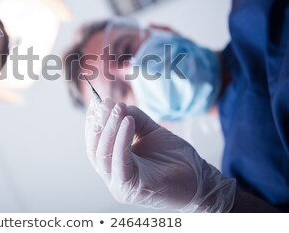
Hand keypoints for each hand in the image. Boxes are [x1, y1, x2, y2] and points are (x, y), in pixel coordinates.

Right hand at [85, 98, 235, 211]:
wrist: (199, 179)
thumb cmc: (175, 158)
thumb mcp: (150, 131)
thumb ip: (133, 118)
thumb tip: (116, 105)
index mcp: (114, 164)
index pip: (94, 143)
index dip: (93, 122)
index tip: (97, 102)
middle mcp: (112, 176)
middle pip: (94, 149)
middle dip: (99, 123)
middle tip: (107, 103)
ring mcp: (119, 186)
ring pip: (103, 155)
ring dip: (110, 128)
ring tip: (119, 108)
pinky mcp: (130, 190)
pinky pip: (120, 161)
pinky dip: (121, 140)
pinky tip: (127, 121)